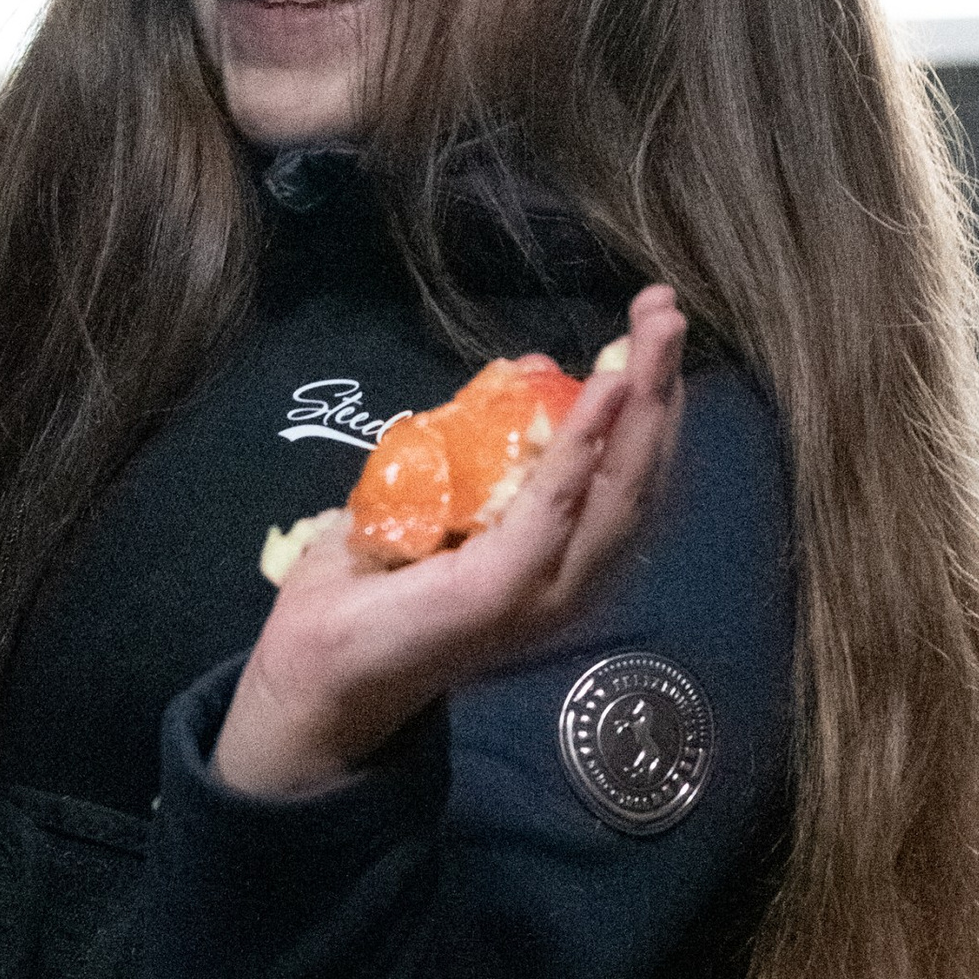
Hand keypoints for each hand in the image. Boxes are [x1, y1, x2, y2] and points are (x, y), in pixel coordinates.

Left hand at [212, 288, 688, 799]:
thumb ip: (486, 443)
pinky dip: (585, 444)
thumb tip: (532, 370)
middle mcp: (571, 581)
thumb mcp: (439, 492)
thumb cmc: (372, 585)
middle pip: (640, 477)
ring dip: (642, 406)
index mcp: (563, 562)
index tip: (657, 325)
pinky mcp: (504, 590)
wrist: (311, 669)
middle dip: (661, 387)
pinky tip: (607, 389)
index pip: (632, 479)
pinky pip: (557, 505)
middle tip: (667, 309)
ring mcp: (543, 592)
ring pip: (618, 490)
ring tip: (653, 334)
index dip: (652, 403)